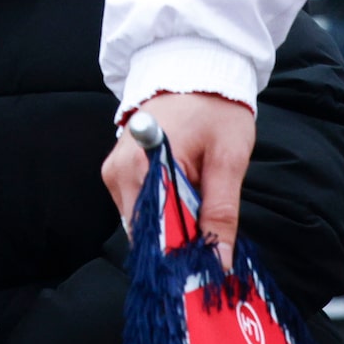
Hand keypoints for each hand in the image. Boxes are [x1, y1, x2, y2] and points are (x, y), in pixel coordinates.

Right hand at [102, 93, 255, 269]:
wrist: (192, 68)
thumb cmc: (214, 109)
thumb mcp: (228, 159)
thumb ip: (220, 212)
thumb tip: (218, 262)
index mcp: (143, 166)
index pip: (155, 234)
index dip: (183, 260)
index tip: (209, 275)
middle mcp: (118, 172)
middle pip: (145, 233)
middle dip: (178, 249)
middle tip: (214, 256)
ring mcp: (114, 172)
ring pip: (142, 224)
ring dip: (172, 233)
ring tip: (203, 227)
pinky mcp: (118, 172)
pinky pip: (139, 209)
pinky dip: (163, 218)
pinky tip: (187, 211)